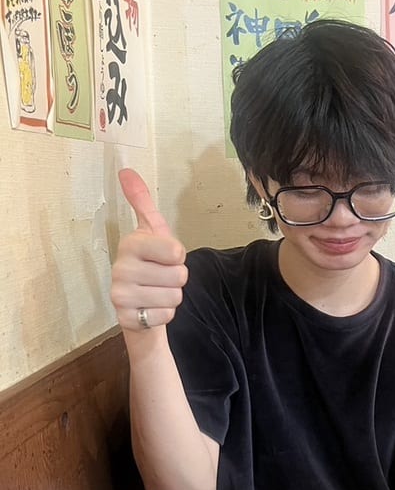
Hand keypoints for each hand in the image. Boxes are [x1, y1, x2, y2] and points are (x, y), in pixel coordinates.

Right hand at [110, 168, 187, 331]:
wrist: (138, 303)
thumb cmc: (151, 263)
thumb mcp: (152, 231)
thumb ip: (142, 201)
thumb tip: (126, 171)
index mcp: (130, 244)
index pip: (175, 251)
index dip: (178, 256)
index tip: (166, 256)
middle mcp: (120, 268)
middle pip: (179, 276)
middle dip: (177, 279)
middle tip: (161, 277)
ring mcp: (120, 295)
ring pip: (174, 297)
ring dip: (172, 297)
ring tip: (156, 292)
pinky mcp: (126, 318)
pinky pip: (166, 316)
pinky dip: (165, 314)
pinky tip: (151, 308)